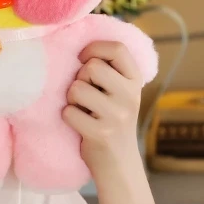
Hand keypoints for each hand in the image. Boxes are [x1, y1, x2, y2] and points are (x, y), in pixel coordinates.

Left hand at [62, 41, 142, 173]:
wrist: (118, 162)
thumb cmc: (110, 119)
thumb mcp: (119, 92)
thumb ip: (109, 70)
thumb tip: (78, 41)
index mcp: (135, 81)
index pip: (117, 49)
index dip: (94, 49)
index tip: (83, 59)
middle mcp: (130, 96)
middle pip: (92, 67)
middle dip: (79, 78)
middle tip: (84, 94)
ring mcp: (117, 115)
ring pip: (76, 89)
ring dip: (71, 99)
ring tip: (82, 109)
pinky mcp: (101, 133)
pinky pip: (69, 112)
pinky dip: (68, 117)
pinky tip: (79, 125)